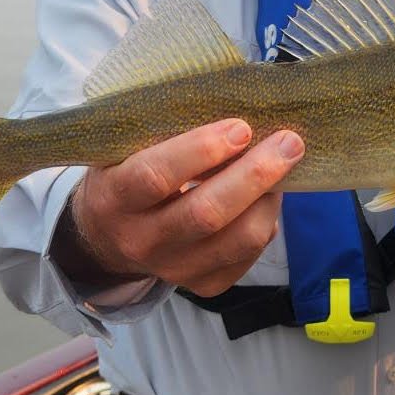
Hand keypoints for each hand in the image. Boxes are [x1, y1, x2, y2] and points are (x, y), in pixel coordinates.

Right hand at [58, 118, 303, 297]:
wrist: (106, 237)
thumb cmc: (124, 175)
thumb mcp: (125, 149)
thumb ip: (166, 132)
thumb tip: (237, 109)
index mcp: (115, 198)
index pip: (155, 176)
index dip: (201, 150)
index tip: (240, 128)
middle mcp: (141, 241)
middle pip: (207, 214)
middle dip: (255, 175)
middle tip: (288, 142)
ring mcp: (172, 269)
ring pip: (237, 240)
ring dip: (269, 198)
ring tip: (285, 163)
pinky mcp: (202, 285)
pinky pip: (247, 255)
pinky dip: (266, 221)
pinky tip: (266, 196)